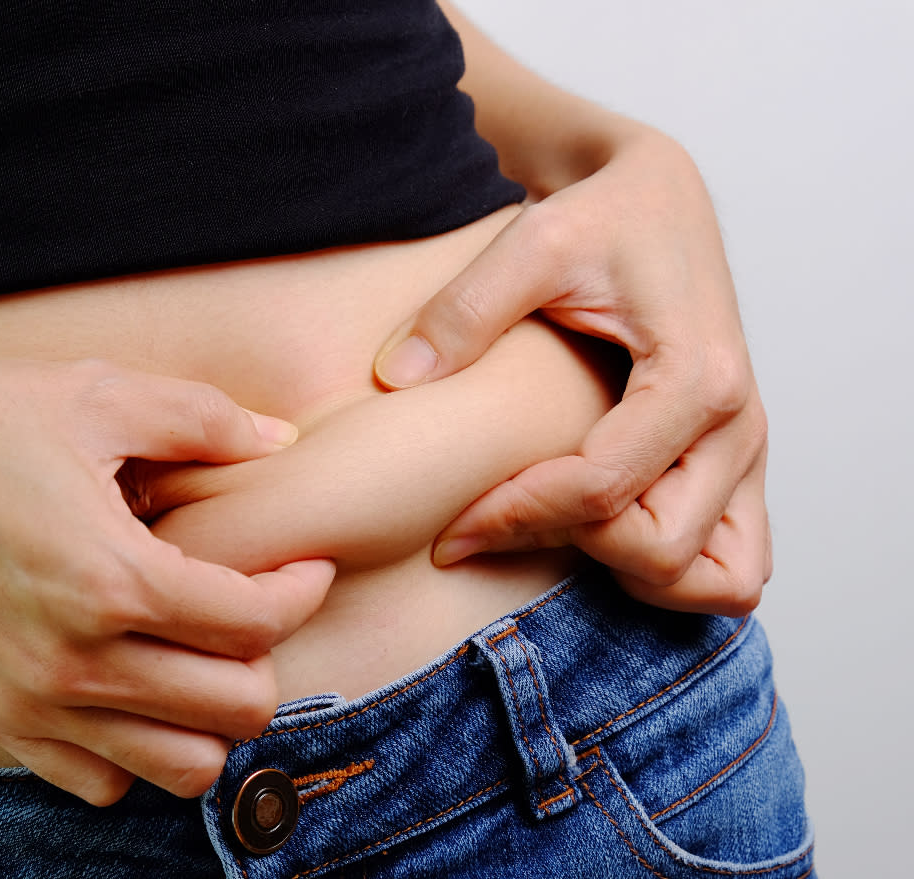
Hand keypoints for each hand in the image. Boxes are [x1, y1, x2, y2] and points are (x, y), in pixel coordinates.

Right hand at [0, 358, 333, 804]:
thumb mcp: (94, 395)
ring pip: (178, 767)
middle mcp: (76, 659)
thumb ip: (203, 420)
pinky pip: (97, 781)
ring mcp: (31, 702)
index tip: (305, 567)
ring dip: (212, 718)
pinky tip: (134, 687)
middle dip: (268, 658)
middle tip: (255, 610)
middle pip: (235, 709)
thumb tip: (277, 441)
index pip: (256, 623)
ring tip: (204, 660)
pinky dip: (137, 750)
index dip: (303, 590)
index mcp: (111, 577)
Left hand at [374, 131, 769, 615]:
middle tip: (494, 521)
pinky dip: (670, 569)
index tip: (451, 527)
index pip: (601, 491)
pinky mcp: (739, 463)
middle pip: (660, 552)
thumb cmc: (604, 215)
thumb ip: (463, 309)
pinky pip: (732, 563)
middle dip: (567, 547)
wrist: (657, 198)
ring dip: (626, 572)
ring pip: (715, 578)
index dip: (514, 518)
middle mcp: (738, 423)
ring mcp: (748, 450)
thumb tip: (394, 377)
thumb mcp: (531, 242)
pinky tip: (596, 529)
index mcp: (694, 375)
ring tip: (547, 526)